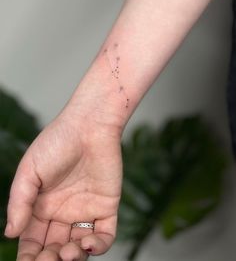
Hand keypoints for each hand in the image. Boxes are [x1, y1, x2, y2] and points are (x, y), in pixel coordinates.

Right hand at [5, 107, 122, 260]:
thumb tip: (10, 233)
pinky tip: (88, 244)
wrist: (89, 125)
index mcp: (42, 206)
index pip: (32, 240)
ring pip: (78, 246)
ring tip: (66, 253)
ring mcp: (85, 211)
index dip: (29, 255)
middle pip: (54, 247)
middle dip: (49, 259)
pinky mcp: (106, 206)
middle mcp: (63, 212)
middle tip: (48, 260)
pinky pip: (105, 235)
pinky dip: (99, 246)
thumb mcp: (29, 171)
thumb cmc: (56, 142)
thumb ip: (19, 202)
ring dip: (73, 257)